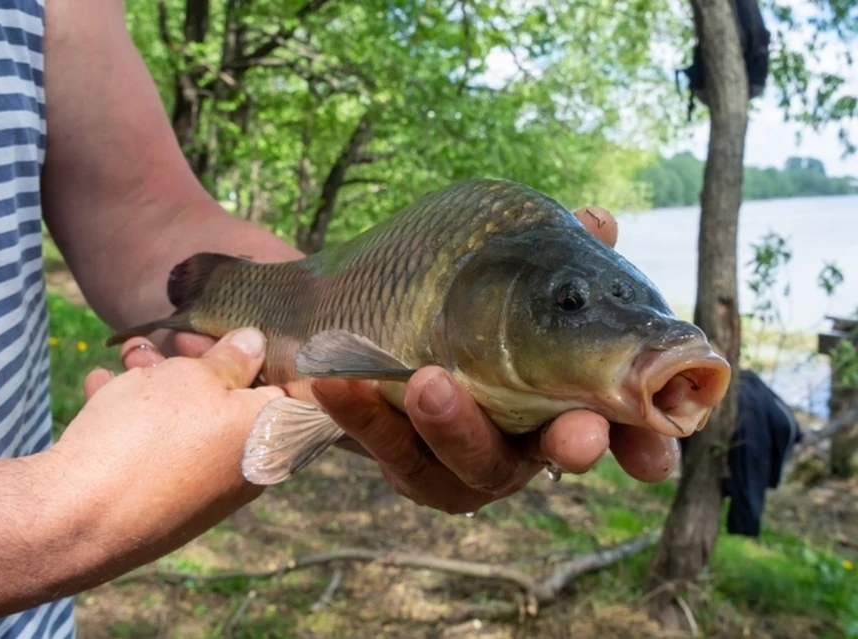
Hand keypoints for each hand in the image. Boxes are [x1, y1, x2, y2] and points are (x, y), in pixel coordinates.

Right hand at [51, 329, 280, 564]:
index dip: (251, 353)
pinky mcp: (162, 508)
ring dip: (158, 383)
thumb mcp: (194, 376)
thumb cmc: (149, 435)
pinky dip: (133, 419)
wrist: (78, 517)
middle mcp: (246, 471)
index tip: (217, 335)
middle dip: (194, 365)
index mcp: (270, 439)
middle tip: (167, 341)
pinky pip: (157, 453)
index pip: (281, 387)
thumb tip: (254, 346)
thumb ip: (230, 359)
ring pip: (187, 424)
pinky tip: (101, 386)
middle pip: (228, 403)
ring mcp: (204, 494)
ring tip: (128, 357)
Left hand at [309, 205, 677, 513]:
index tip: (655, 458)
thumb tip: (598, 223)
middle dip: (566, 445)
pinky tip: (336, 377)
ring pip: (467, 464)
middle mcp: (519, 437)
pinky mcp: (404, 463)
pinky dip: (362, 416)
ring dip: (453, 425)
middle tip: (577, 435)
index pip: (616, 428)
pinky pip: (385, 449)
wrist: (368, 318)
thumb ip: (557, 255)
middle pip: (548, 454)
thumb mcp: (510, 268)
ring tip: (428, 380)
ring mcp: (460, 458)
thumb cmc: (458, 297)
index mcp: (560, 395)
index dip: (640, 444)